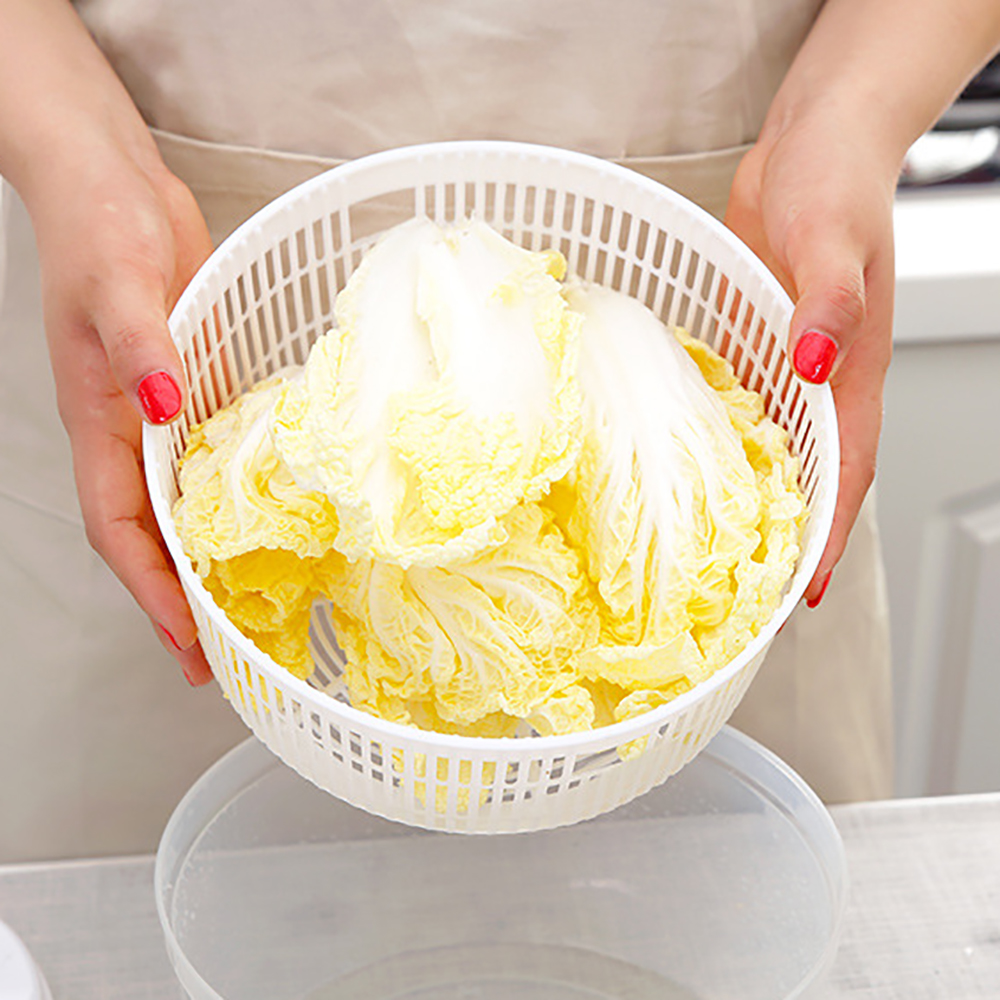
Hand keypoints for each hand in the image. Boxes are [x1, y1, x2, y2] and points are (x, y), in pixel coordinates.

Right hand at [27, 135, 214, 682]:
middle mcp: (128, 429)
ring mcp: (159, 411)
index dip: (150, 591)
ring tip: (240, 608)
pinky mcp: (191, 386)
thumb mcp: (119, 281)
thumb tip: (161, 407)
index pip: (118, 529)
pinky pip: (205, 461)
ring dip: (202, 560)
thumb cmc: (99, 222)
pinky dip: (223, 502)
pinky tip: (259, 521)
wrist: (110, 178)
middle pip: (147, 536)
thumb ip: (140, 346)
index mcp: (99, 419)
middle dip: (176, 600)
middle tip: (216, 657)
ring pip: (176, 506)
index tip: (186, 642)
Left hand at [725, 106, 896, 605]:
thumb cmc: (835, 179)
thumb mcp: (831, 235)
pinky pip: (744, 405)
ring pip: (778, 447)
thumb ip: (828, 301)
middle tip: (751, 588)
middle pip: (814, 474)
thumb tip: (814, 362)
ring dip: (759, 496)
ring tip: (720, 545)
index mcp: (853, 368)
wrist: (813, 140)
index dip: (830, 533)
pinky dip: (728, 442)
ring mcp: (789, 362)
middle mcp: (823, 377)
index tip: (805, 590)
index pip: (848, 470)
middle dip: (792, 533)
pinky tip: (694, 464)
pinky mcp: (757, 341)